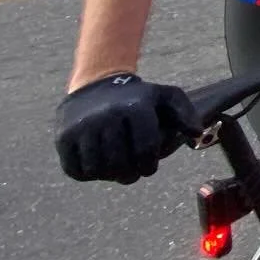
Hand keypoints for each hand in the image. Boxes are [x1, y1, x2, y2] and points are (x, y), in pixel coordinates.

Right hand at [55, 73, 202, 184]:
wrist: (96, 83)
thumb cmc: (137, 97)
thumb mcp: (166, 96)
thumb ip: (185, 114)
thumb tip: (195, 134)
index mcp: (135, 107)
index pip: (145, 150)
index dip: (149, 165)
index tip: (148, 167)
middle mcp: (107, 116)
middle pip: (120, 163)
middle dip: (129, 174)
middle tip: (132, 173)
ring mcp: (83, 127)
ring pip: (97, 169)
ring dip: (108, 176)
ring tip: (115, 169)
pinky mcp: (63, 138)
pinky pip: (75, 170)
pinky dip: (87, 175)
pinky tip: (98, 166)